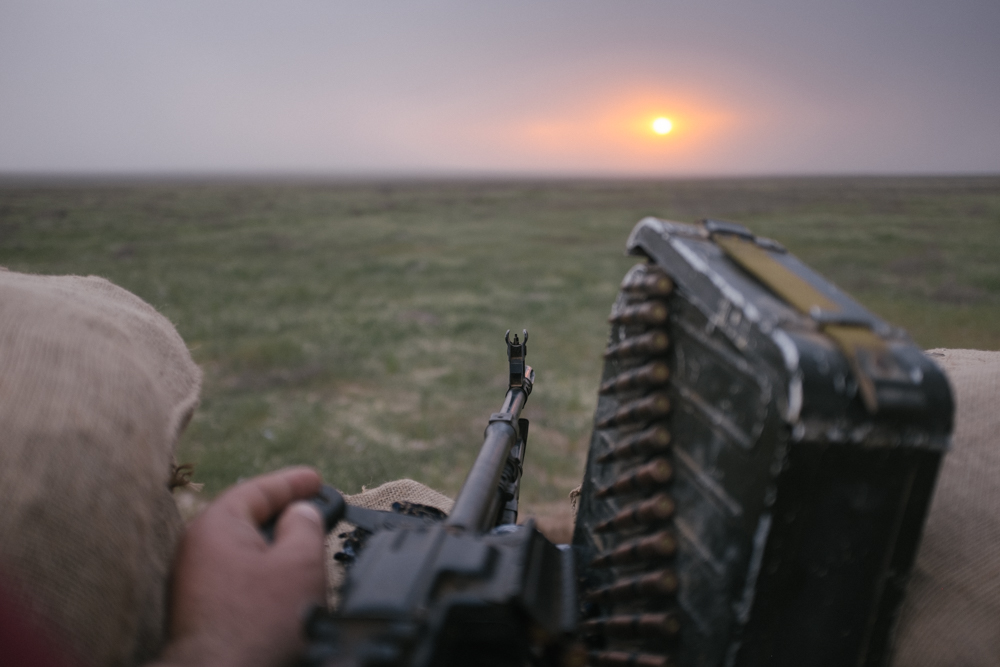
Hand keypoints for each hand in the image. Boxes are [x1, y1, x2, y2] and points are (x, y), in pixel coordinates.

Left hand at [156, 467, 326, 666]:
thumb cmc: (258, 624)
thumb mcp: (300, 563)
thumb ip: (305, 526)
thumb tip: (300, 513)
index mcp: (217, 526)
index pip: (258, 489)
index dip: (293, 482)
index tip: (316, 479)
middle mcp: (197, 549)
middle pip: (246, 518)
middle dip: (283, 513)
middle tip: (315, 510)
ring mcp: (193, 583)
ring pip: (242, 550)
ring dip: (274, 548)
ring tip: (305, 550)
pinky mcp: (199, 612)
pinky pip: (236, 577)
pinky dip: (263, 573)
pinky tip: (283, 587)